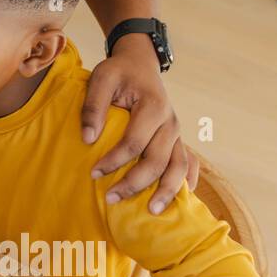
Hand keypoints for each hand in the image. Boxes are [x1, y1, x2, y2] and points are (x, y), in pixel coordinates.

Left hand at [81, 35, 198, 214]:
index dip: (114, 161)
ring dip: (166, 191)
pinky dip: (185, 183)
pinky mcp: (177, 139)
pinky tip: (177, 201)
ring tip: (151, 212)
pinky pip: (189, 164)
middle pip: (157, 160)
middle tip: (111, 199)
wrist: (140, 64)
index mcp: (153, 106)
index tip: (94, 174)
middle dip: (135, 183)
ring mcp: (177, 133)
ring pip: (178, 167)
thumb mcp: (101, 78)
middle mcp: (170, 122)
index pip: (134, 142)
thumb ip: (93, 107)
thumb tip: (88, 139)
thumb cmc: (118, 72)